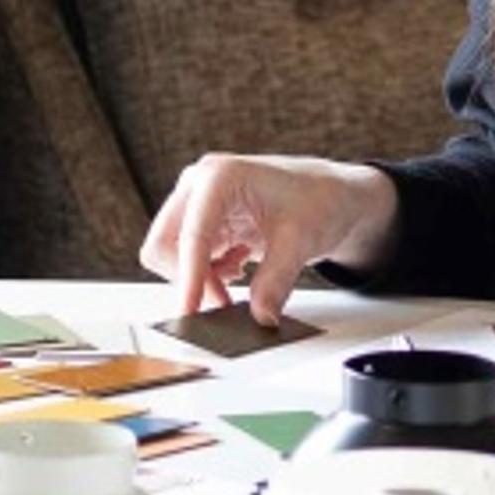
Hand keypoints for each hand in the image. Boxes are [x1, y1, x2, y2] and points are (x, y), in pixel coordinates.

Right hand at [139, 151, 397, 326]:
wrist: (330, 195)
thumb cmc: (318, 199)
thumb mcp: (300, 241)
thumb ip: (276, 280)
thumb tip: (260, 317)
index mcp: (221, 177)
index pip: (192, 234)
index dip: (188, 277)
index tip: (190, 313)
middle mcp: (200, 186)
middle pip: (165, 244)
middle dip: (188, 279)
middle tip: (222, 304)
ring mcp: (198, 204)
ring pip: (172, 255)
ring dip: (198, 279)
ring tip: (237, 279)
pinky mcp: (203, 222)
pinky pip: (187, 259)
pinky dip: (206, 275)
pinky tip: (236, 268)